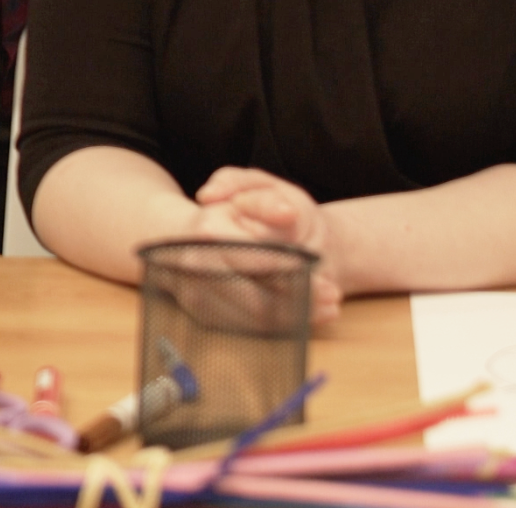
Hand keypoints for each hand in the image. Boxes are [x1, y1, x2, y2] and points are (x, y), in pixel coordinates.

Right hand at [190, 167, 343, 324]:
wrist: (182, 233)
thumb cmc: (226, 210)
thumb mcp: (250, 190)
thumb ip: (266, 200)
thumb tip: (287, 213)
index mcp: (208, 232)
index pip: (256, 259)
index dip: (291, 269)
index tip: (321, 272)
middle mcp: (197, 267)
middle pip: (256, 297)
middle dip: (301, 300)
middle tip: (333, 297)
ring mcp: (197, 294)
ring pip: (254, 318)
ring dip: (296, 317)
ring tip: (327, 308)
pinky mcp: (203, 314)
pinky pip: (247, 327)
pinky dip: (279, 324)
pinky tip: (304, 316)